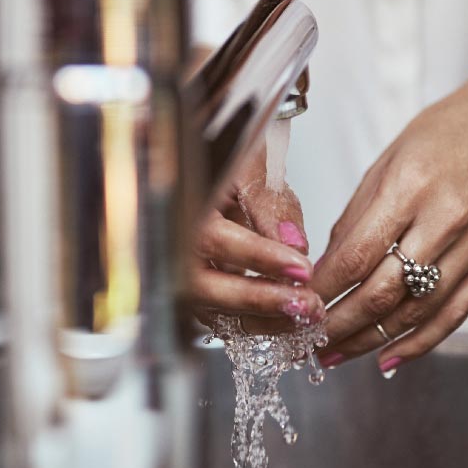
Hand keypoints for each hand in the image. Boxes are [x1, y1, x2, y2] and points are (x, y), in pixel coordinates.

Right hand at [187, 140, 324, 331]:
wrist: (202, 149)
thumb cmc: (221, 149)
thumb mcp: (247, 164)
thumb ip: (268, 203)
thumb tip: (294, 243)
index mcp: (174, 202)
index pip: (212, 239)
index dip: (257, 257)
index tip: (299, 268)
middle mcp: (163, 241)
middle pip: (200, 287)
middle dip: (257, 299)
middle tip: (304, 303)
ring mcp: (171, 268)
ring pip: (206, 307)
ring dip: (258, 316)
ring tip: (303, 313)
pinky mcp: (187, 285)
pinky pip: (214, 312)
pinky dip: (250, 318)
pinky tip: (285, 317)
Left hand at [312, 49, 467, 373]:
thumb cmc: (445, 135)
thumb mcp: (387, 163)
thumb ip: (356, 220)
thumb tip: (324, 270)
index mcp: (411, 187)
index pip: (356, 255)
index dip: (323, 290)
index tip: (298, 306)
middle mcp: (446, 220)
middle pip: (383, 292)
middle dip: (340, 325)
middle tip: (310, 342)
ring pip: (416, 312)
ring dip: (372, 341)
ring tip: (337, 356)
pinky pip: (454, 314)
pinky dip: (419, 343)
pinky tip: (389, 358)